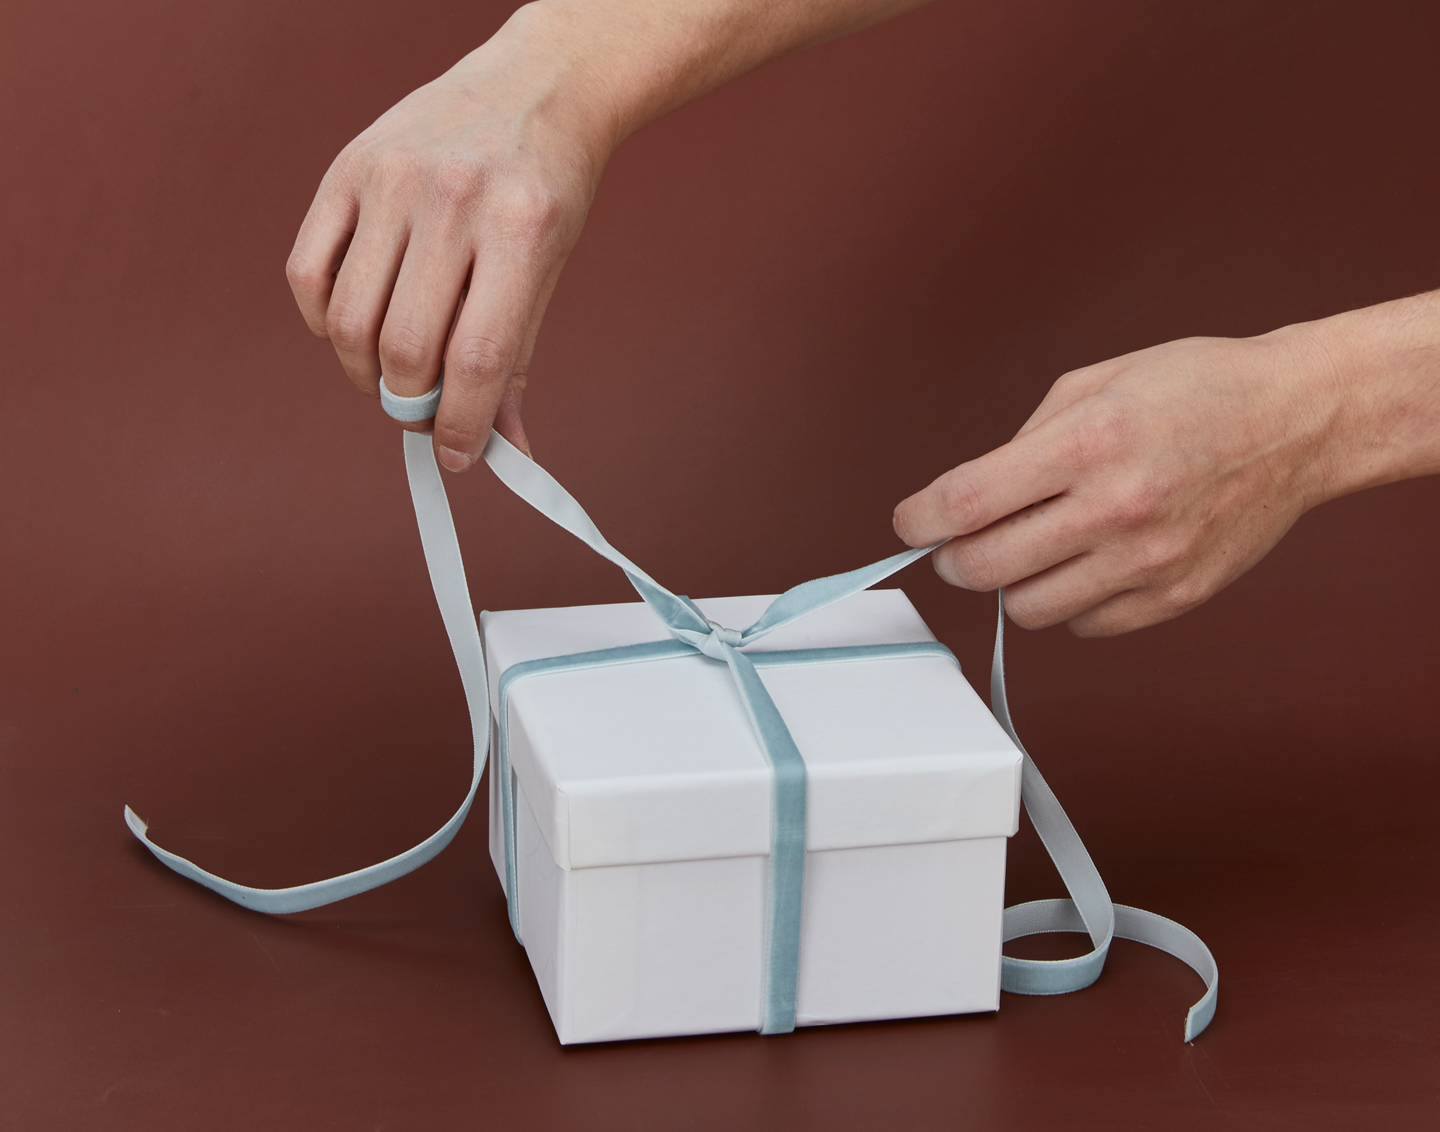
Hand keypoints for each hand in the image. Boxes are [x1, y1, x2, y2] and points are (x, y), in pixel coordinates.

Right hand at [286, 0, 930, 469]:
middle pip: (405, 348)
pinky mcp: (346, 169)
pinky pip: (308, 274)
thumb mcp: (551, 270)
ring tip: (393, 374)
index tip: (457, 457)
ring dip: (365, 373)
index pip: (477, 359)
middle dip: (411, 404)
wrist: (536, 85)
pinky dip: (324, 323)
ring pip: (351, 322)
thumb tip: (501, 451)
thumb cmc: (547, 189)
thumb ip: (517, 361)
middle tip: (424, 411)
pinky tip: (354, 328)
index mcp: (521, 231)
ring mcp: (392, 179)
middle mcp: (454, 200)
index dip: (461, 426)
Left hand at [894, 293, 1439, 635]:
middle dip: (953, 557)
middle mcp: (1116, 508)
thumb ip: (1022, 444)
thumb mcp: (1094, 383)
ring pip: (1027, 608)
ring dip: (1012, 582)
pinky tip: (1084, 563)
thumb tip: (965, 500)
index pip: (966, 503)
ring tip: (1033, 546)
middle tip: (959, 542)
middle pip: (984, 568)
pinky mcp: (1174, 597)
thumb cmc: (1195, 389)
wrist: (1297, 420)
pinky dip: (1067, 600)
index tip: (910, 523)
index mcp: (1089, 443)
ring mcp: (1148, 561)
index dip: (919, 520)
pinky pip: (1083, 625)